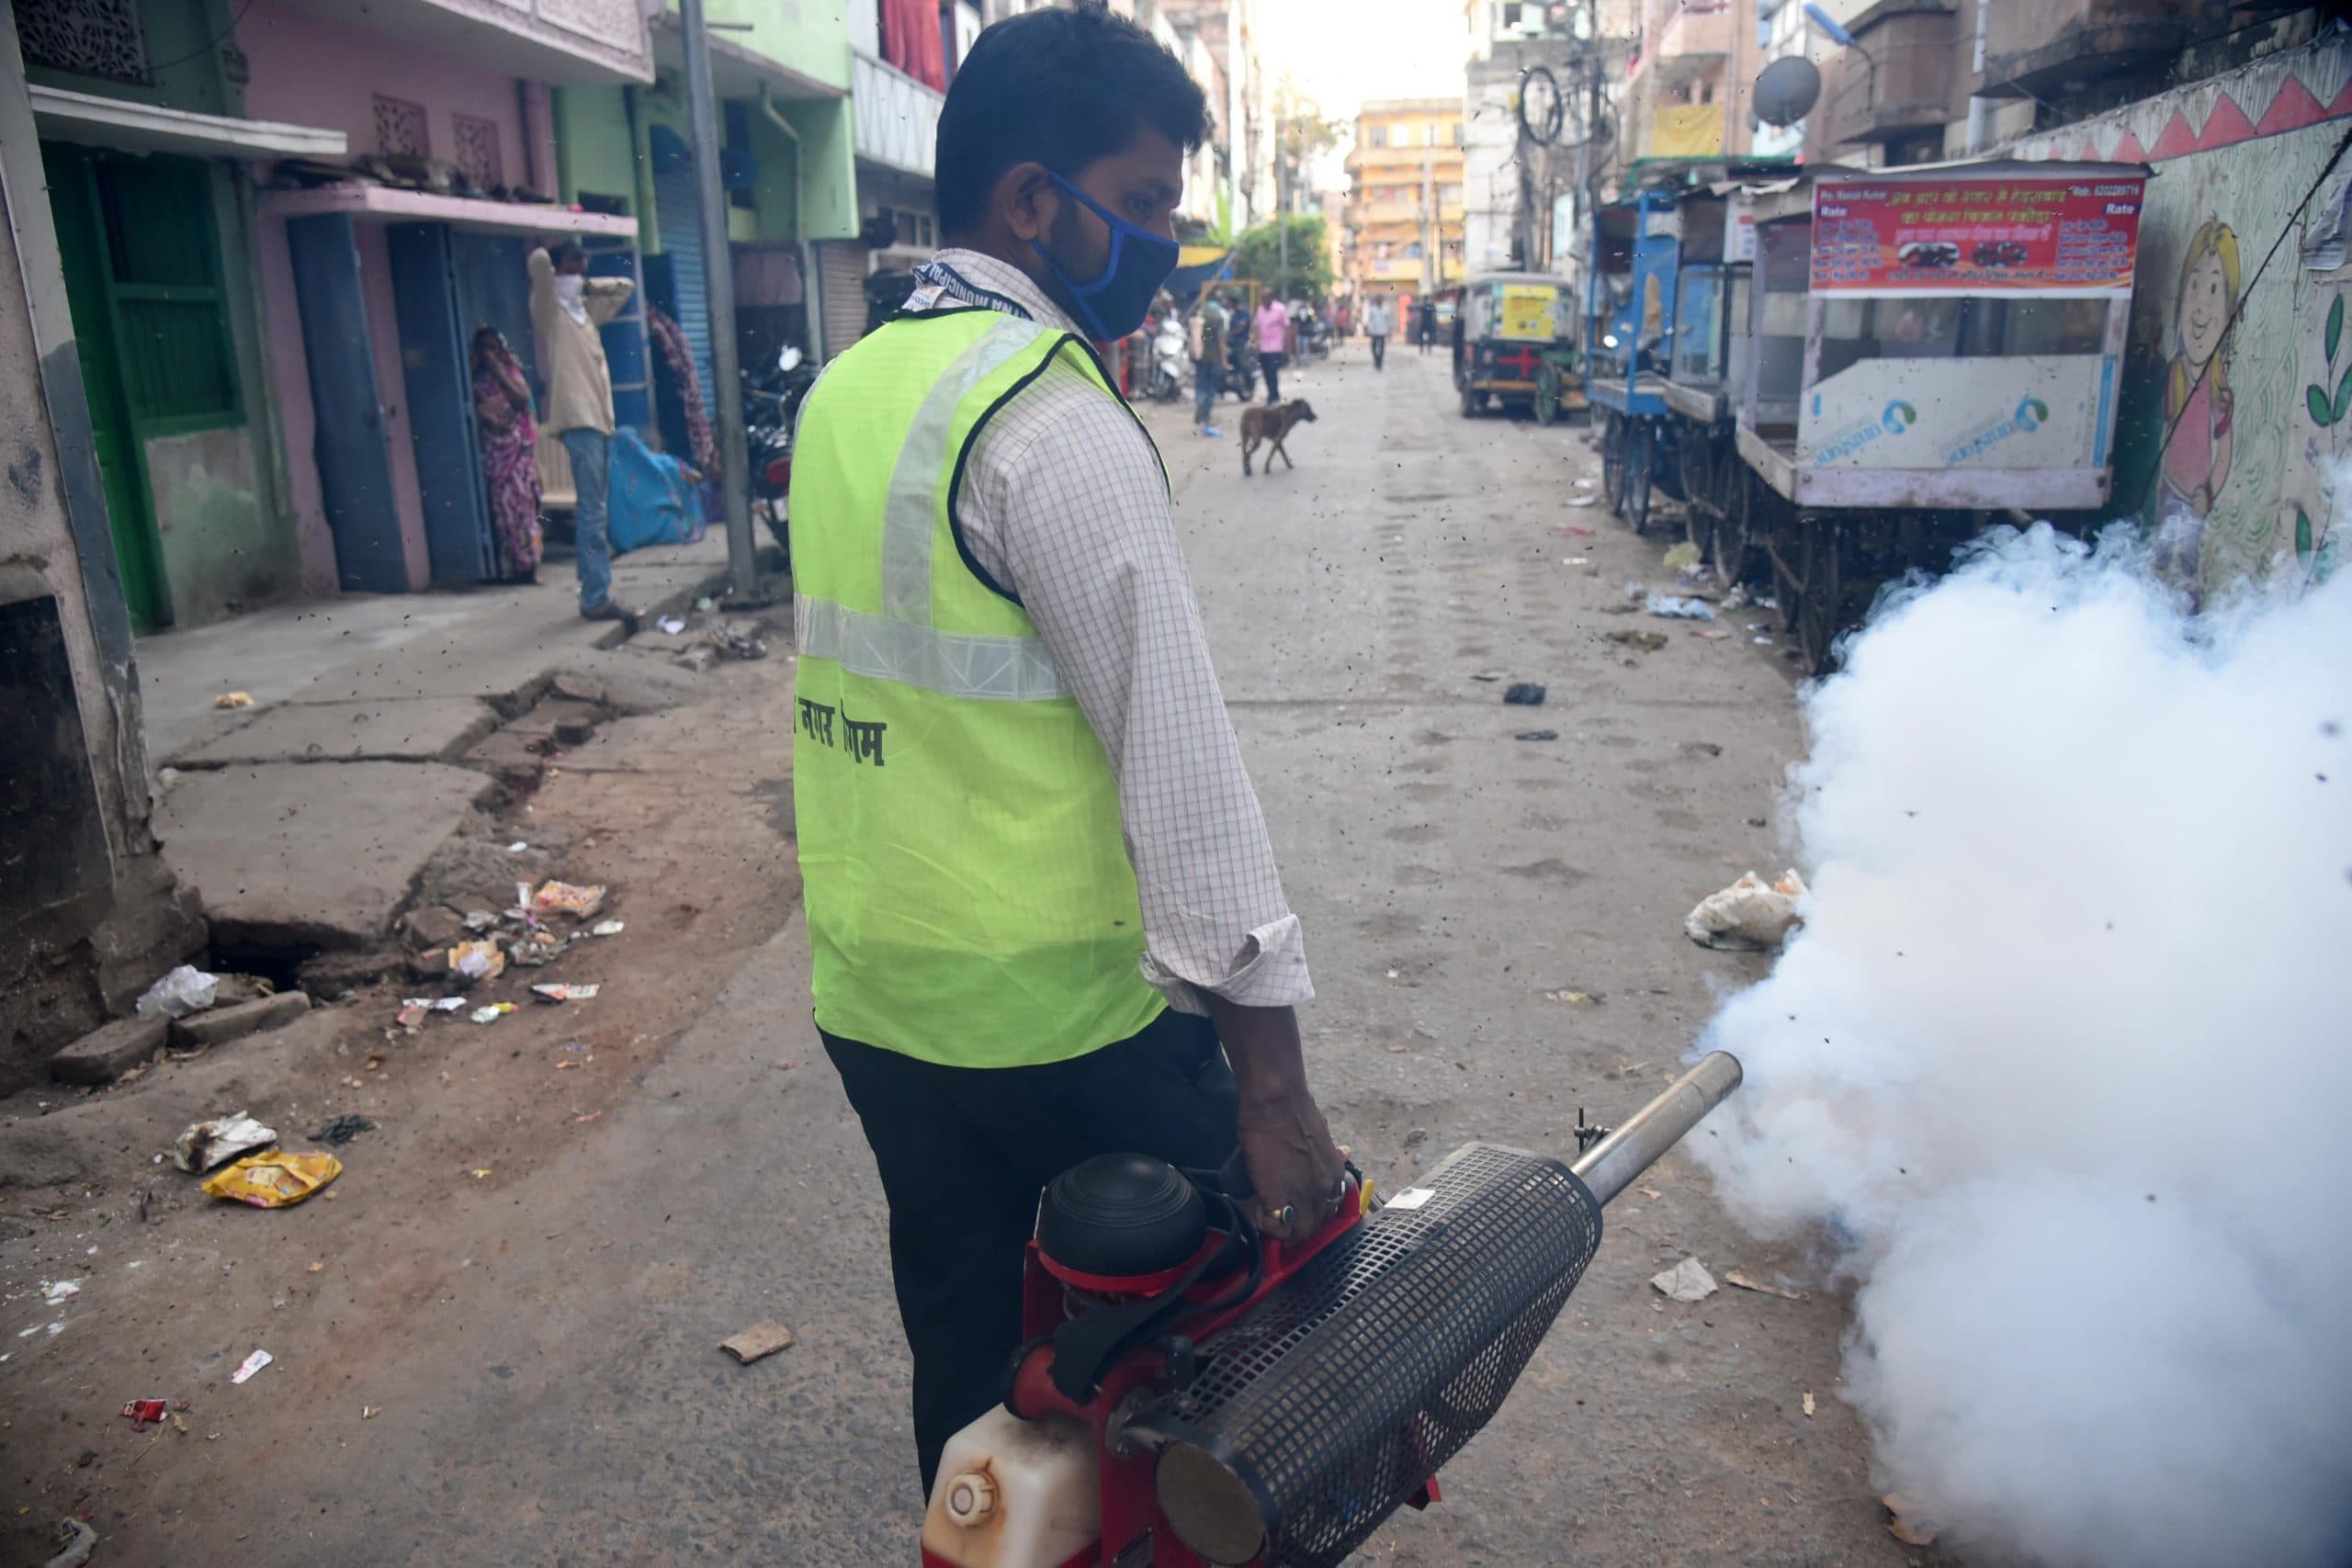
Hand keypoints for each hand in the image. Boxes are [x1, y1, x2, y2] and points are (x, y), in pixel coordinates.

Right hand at [1237, 1087, 1346, 1240]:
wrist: (1278, 1103)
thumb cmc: (1297, 1112)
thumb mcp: (1325, 1138)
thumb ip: (1333, 1154)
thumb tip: (1344, 1153)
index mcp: (1334, 1176)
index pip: (1329, 1212)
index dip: (1312, 1215)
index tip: (1298, 1212)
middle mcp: (1323, 1190)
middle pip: (1315, 1227)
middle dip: (1298, 1228)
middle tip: (1281, 1219)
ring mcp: (1301, 1196)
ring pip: (1299, 1234)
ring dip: (1284, 1231)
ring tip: (1269, 1219)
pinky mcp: (1277, 1197)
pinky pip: (1276, 1228)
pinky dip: (1267, 1226)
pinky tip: (1259, 1214)